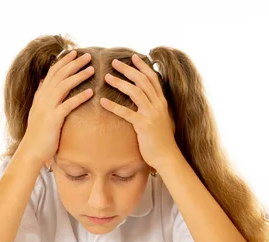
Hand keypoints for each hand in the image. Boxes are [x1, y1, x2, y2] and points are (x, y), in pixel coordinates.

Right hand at [20, 50, 94, 163]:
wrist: (32, 150)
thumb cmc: (38, 133)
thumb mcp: (37, 110)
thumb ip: (40, 95)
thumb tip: (43, 80)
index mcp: (41, 95)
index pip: (52, 72)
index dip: (63, 61)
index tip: (74, 52)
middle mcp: (43, 99)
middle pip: (59, 75)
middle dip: (73, 63)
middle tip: (87, 55)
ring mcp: (47, 108)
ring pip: (63, 86)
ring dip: (78, 76)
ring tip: (92, 69)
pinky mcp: (53, 119)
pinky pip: (68, 105)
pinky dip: (79, 97)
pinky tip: (90, 92)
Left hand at [99, 54, 177, 170]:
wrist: (166, 156)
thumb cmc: (160, 140)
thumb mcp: (159, 119)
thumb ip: (152, 108)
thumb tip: (144, 100)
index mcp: (161, 102)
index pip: (152, 78)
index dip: (143, 66)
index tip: (133, 57)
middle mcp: (158, 105)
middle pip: (142, 81)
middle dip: (128, 70)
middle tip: (114, 62)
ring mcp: (151, 115)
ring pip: (135, 92)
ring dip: (120, 83)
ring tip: (106, 77)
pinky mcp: (143, 126)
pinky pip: (127, 113)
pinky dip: (114, 106)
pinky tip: (102, 101)